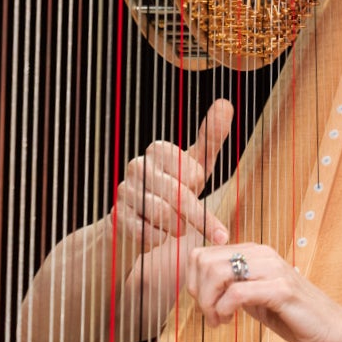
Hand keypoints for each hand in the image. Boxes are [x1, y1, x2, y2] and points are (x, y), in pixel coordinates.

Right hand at [113, 99, 232, 254]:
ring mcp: (124, 191)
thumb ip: (212, 137)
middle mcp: (137, 166)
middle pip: (180, 196)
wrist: (137, 224)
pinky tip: (156, 233)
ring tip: (175, 225)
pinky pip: (150, 234)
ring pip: (165, 216)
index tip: (192, 186)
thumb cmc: (174, 190)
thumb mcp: (197, 166)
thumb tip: (225, 102)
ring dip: (178, 227)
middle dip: (198, 216)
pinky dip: (160, 239)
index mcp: (157, 149)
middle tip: (210, 228)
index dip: (198, 186)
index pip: (192, 172)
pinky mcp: (117, 218)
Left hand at [185, 241, 341, 341]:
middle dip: (197, 292)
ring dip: (208, 302)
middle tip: (209, 315)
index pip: (203, 253)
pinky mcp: (281, 289)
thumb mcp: (256, 297)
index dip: (193, 281)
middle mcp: (263, 254)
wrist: (333, 331)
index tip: (203, 303)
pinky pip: (236, 294)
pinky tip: (228, 322)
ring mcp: (273, 269)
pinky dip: (224, 310)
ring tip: (218, 320)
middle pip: (204, 260)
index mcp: (255, 252)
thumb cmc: (295, 316)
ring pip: (217, 273)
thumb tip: (201, 287)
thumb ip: (234, 287)